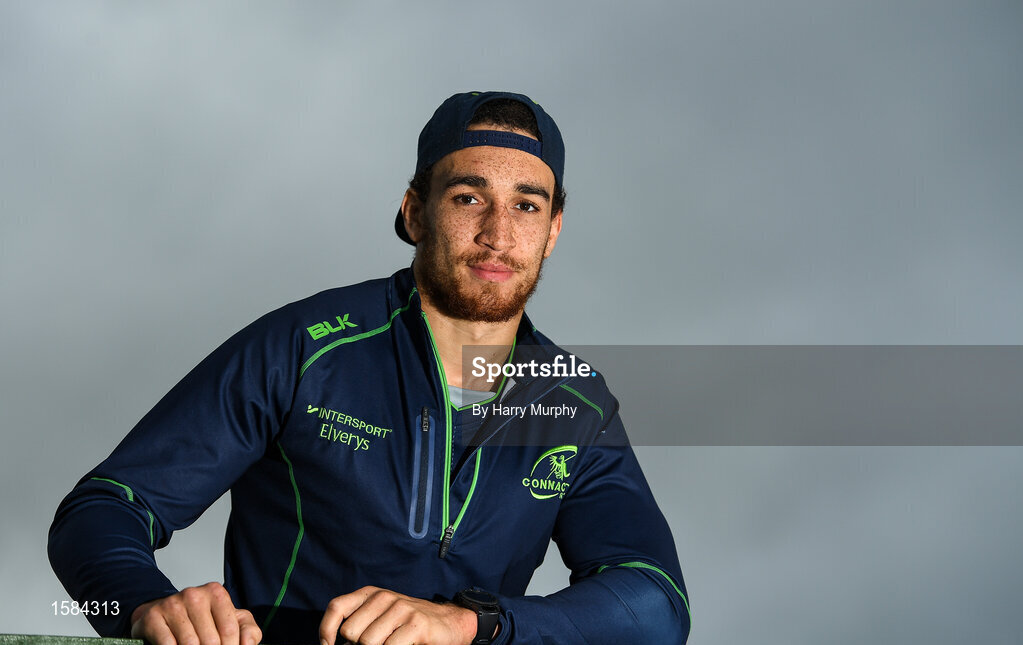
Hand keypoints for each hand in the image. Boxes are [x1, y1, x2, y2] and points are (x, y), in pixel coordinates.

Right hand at [130, 581, 261, 644]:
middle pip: (211, 640)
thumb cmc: (203, 619)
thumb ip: (248, 630)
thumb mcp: (231, 620)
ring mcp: (172, 604)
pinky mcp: (153, 617)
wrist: (163, 614)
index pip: (230, 630)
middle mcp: (194, 595)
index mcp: (216, 593)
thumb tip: (248, 644)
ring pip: (190, 644)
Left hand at [319, 586, 476, 644]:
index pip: (337, 607)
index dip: (326, 630)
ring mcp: (401, 608)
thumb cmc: (409, 626)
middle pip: (351, 632)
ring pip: (368, 642)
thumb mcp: (381, 618)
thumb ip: (359, 624)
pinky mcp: (415, 623)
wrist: (449, 624)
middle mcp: (384, 597)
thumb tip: (332, 644)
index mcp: (371, 594)